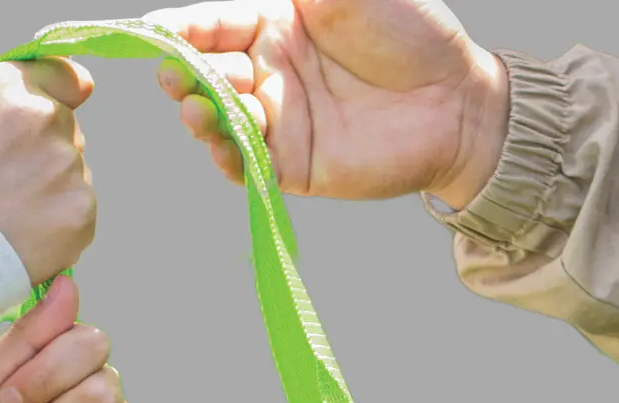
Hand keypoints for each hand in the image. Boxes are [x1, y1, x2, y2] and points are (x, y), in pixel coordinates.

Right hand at [0, 59, 97, 282]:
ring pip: (73, 172)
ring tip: (11, 210)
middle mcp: (47, 120)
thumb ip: (0, 87)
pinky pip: (79, 210)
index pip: (64, 76)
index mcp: (11, 88)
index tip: (61, 107)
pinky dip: (60, 221)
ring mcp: (68, 168)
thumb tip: (70, 82)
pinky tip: (27, 230)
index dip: (62, 93)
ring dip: (53, 186)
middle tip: (6, 179)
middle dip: (45, 148)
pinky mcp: (81, 213)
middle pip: (66, 130)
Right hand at [145, 0, 509, 205]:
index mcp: (275, 20)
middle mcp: (269, 70)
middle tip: (176, 74)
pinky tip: (221, 141)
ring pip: (218, 120)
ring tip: (197, 106)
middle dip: (183, 72)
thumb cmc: (412, 30)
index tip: (160, 33)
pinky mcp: (294, 165)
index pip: (213, 21)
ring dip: (199, 113)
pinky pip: (247, 165)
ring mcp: (280, 120)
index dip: (184, 27)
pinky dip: (227, 155)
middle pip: (205, 71)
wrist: (457, 100)